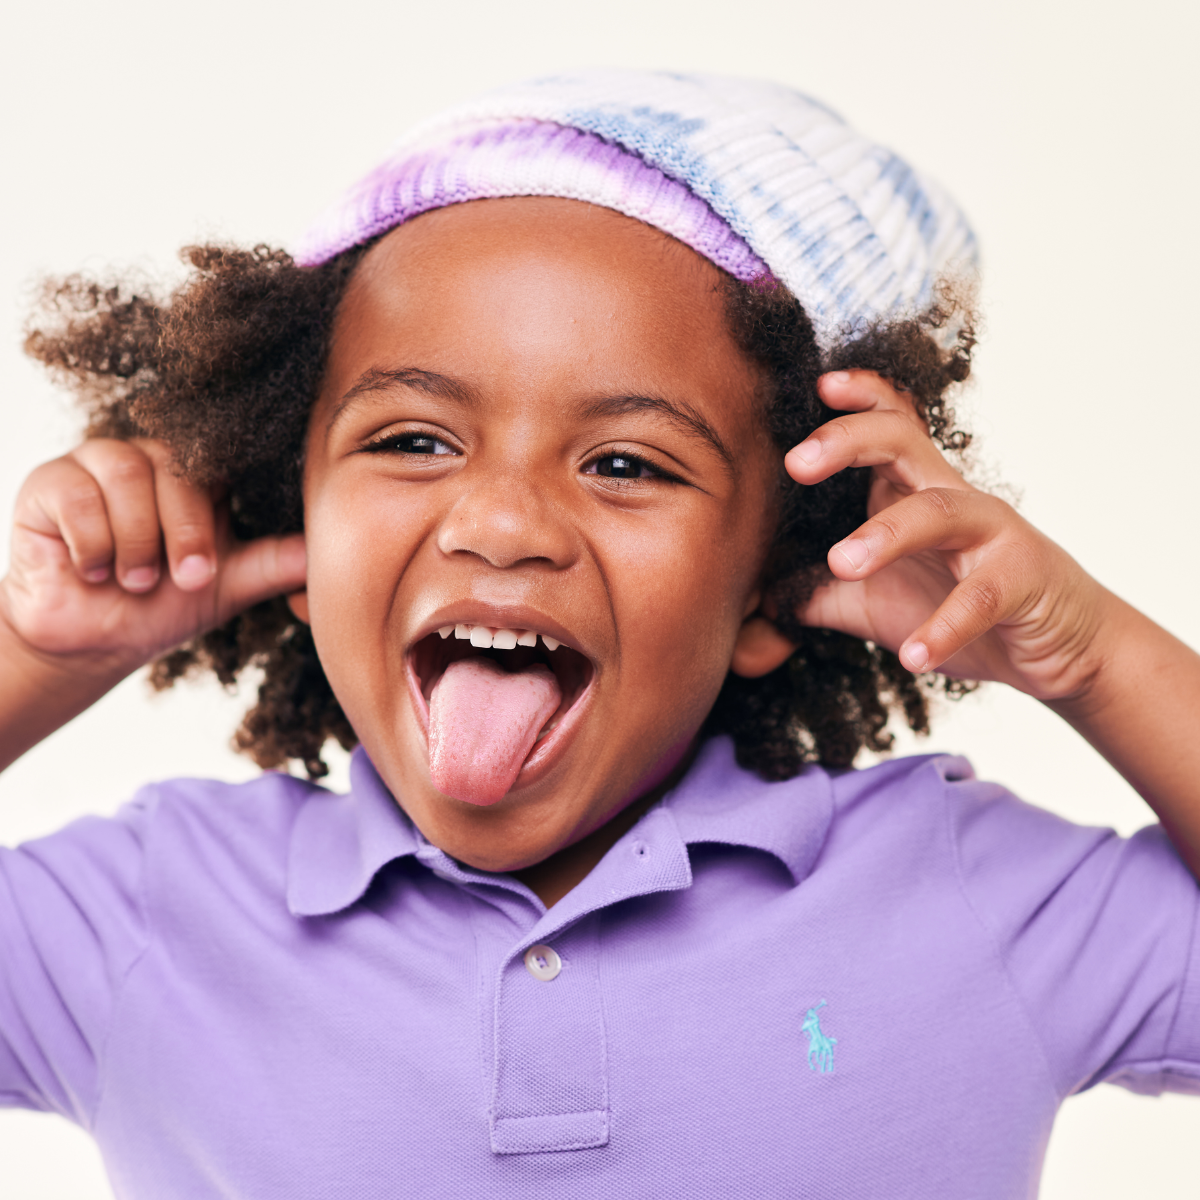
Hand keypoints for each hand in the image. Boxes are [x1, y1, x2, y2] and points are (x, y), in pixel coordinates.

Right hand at [0, 438, 305, 675]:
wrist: (93, 642)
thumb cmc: (163, 607)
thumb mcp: (229, 586)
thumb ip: (277, 563)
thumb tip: (331, 553)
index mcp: (199, 478)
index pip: (223, 460)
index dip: (224, 499)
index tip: (219, 554)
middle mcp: (153, 459)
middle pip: (179, 465)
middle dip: (187, 532)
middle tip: (186, 579)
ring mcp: (99, 462)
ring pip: (128, 472)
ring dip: (136, 541)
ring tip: (135, 581)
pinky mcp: (51, 479)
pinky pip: (76, 492)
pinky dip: (92, 542)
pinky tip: (93, 570)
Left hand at [783, 371, 1111, 701]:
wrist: (1056, 648)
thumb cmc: (962, 607)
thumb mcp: (872, 605)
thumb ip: (818, 597)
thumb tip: (754, 603)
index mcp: (913, 493)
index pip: (889, 426)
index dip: (859, 397)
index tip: (817, 386)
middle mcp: (953, 499)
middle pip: (904, 443)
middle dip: (849, 440)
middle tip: (796, 463)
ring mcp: (993, 535)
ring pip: (940, 511)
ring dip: (887, 534)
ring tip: (842, 564)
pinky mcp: (1024, 580)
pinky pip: (981, 597)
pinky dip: (944, 628)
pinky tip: (913, 656)